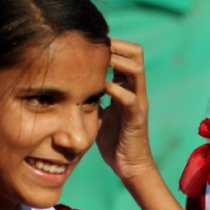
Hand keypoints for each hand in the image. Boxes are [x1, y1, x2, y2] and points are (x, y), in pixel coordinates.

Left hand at [98, 39, 154, 183]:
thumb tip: (70, 85)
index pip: (126, 55)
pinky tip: (100, 88)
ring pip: (136, 70)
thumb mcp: (100, 112)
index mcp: (127, 88)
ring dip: (117, 62)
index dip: (111, 45)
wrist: (130, 166)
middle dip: (116, 46)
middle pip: (136, 54)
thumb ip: (93, 97)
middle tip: (93, 47)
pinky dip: (116, 89)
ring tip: (98, 61)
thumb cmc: (114, 141)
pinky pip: (130, 98)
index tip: (87, 43)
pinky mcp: (136, 119)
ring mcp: (138, 103)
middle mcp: (136, 91)